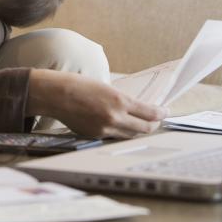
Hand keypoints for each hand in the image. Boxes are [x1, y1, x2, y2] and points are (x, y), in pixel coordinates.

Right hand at [27, 69, 166, 138]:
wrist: (55, 94)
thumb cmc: (78, 85)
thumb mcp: (105, 87)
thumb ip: (121, 100)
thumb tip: (134, 108)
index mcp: (118, 101)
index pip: (150, 113)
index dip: (161, 113)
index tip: (166, 111)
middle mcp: (114, 118)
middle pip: (144, 128)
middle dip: (153, 125)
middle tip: (156, 120)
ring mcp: (104, 129)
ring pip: (130, 135)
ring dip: (138, 130)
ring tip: (141, 124)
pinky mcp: (95, 136)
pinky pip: (114, 136)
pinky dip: (120, 131)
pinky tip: (119, 125)